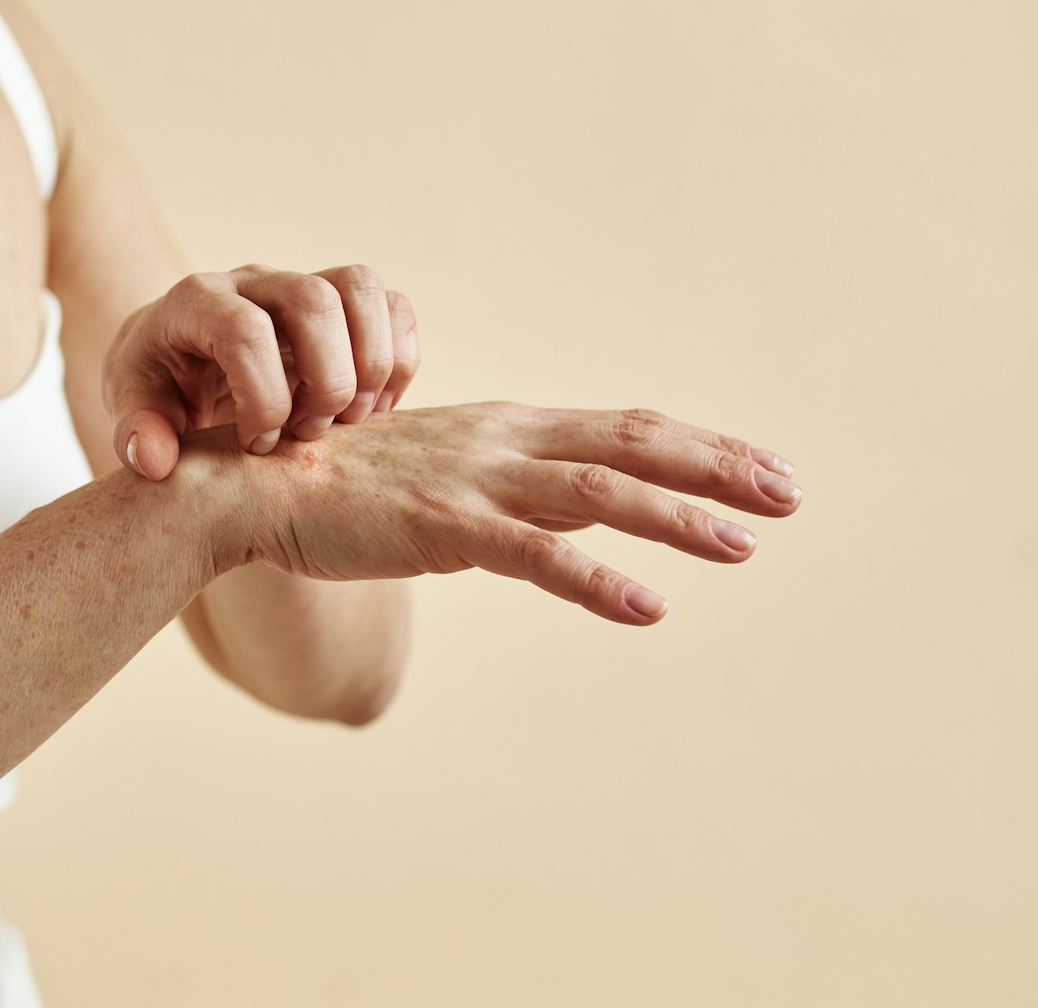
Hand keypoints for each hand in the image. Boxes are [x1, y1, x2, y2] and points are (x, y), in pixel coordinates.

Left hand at [104, 263, 417, 480]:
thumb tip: (156, 460)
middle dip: (325, 381)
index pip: (244, 331)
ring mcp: (302, 285)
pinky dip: (398, 360)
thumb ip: (134, 433)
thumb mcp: (130, 408)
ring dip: (371, 364)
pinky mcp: (342, 303)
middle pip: (314, 300)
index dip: (262, 397)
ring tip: (348, 421)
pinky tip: (371, 411)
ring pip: (362, 289)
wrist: (178, 356)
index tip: (256, 443)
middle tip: (308, 434)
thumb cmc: (158, 384)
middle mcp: (253, 283)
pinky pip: (393, 307)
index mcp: (195, 302)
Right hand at [239, 402, 801, 624]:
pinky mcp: (439, 526)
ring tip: (746, 547)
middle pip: (627, 446)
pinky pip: (531, 556)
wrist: (245, 481)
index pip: (619, 429)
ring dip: (676, 518)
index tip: (764, 466)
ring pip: (595, 494)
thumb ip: (508, 489)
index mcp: (501, 429)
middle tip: (792, 492)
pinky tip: (647, 607)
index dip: (698, 446)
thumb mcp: (437, 477)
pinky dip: (594, 580)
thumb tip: (578, 511)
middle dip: (716, 466)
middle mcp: (498, 443)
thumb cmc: (336, 487)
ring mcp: (471, 482)